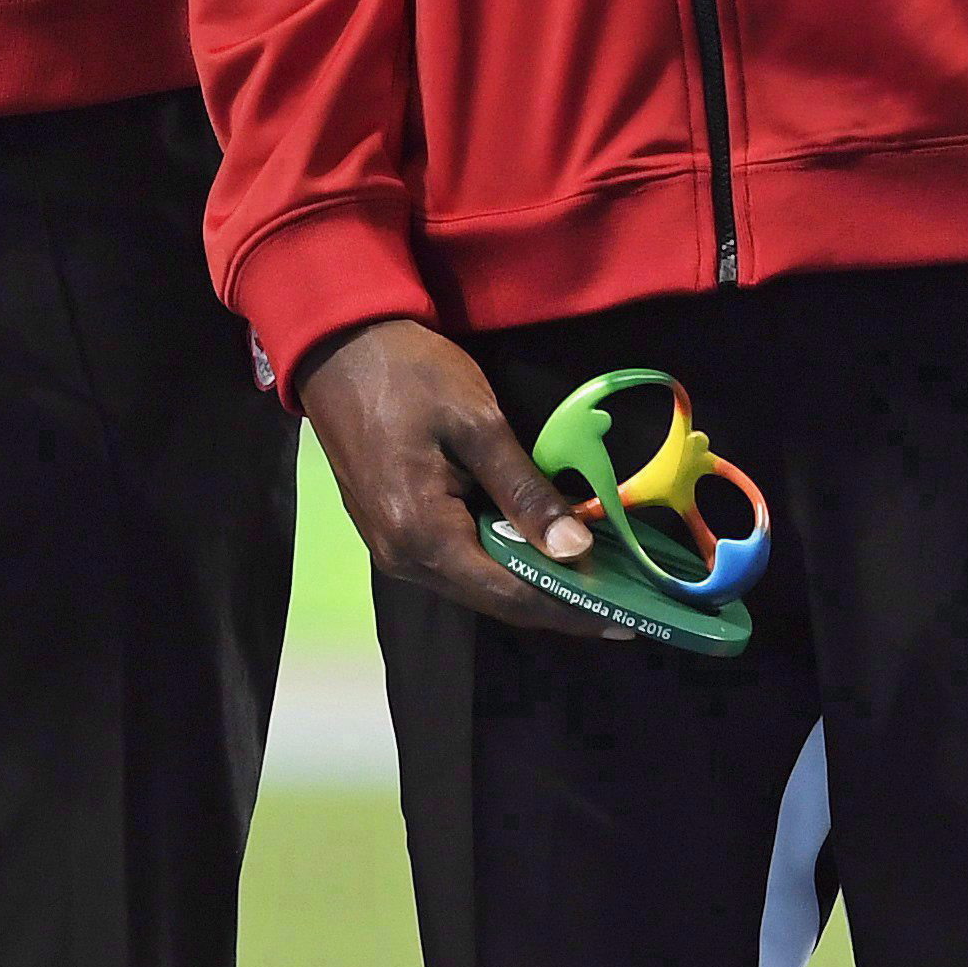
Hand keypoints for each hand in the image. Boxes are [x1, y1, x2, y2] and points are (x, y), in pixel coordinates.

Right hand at [296, 318, 627, 639]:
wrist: (338, 344)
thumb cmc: (409, 375)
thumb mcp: (476, 423)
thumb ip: (525, 491)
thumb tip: (577, 550)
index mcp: (424, 537)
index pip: (514, 595)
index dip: (574, 610)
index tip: (628, 622)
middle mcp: (404, 559)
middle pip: (495, 598)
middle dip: (559, 602)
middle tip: (623, 601)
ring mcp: (393, 548)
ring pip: (477, 583)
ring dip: (532, 581)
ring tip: (593, 578)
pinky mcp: (391, 530)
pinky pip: (458, 561)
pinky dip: (503, 559)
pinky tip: (537, 546)